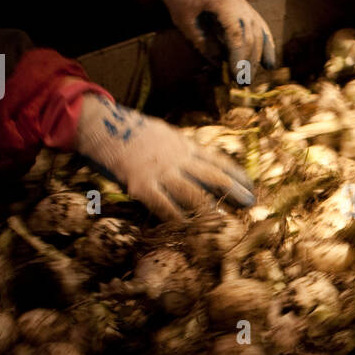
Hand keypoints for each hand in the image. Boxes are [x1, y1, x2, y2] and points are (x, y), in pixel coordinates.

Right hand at [73, 93, 253, 219]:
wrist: (102, 126)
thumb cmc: (131, 132)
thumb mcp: (163, 134)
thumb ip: (180, 149)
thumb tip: (197, 163)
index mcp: (184, 144)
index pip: (217, 160)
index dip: (236, 174)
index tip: (251, 186)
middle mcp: (177, 157)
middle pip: (212, 176)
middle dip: (233, 191)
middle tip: (250, 204)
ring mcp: (160, 171)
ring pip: (192, 193)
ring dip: (210, 209)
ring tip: (225, 222)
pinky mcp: (141, 184)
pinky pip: (163, 205)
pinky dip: (176, 218)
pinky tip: (187, 228)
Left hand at [159, 0, 276, 73]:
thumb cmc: (185, 5)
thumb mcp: (186, 24)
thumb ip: (203, 43)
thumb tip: (219, 64)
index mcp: (223, 4)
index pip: (236, 34)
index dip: (238, 57)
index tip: (236, 76)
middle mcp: (241, 5)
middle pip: (251, 37)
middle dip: (247, 63)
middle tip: (242, 84)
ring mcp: (249, 9)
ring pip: (259, 36)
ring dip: (255, 60)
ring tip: (248, 80)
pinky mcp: (251, 15)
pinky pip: (263, 32)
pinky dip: (267, 49)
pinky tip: (269, 66)